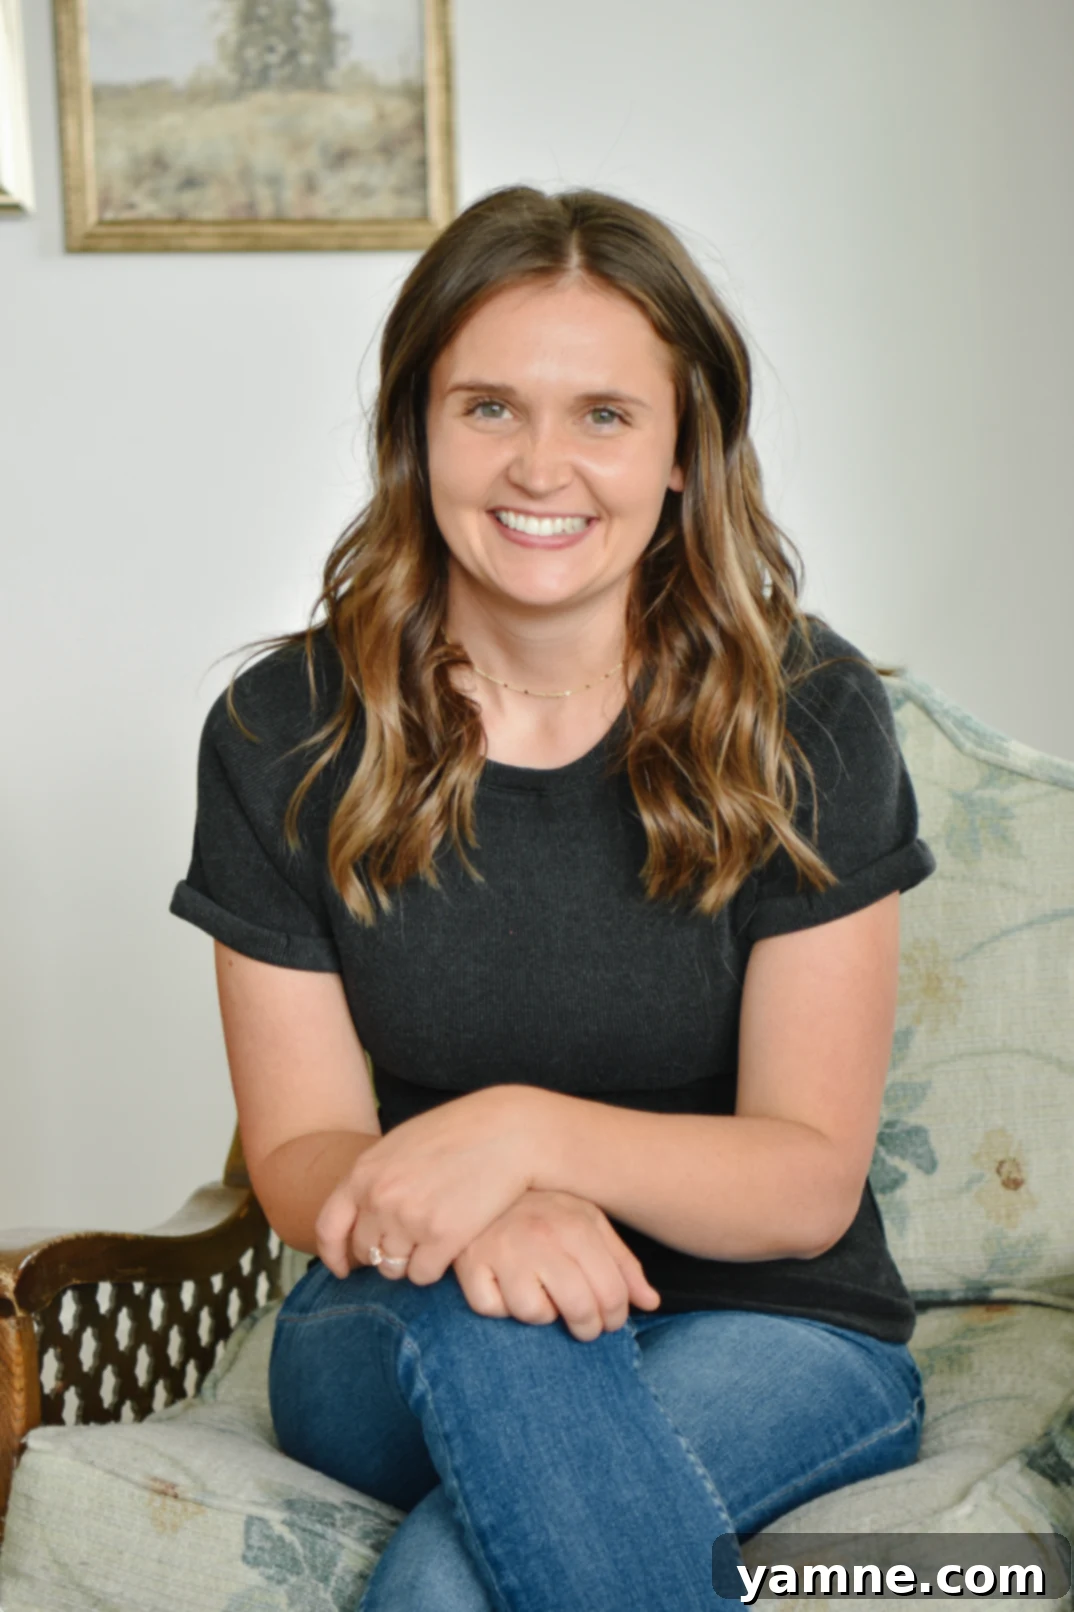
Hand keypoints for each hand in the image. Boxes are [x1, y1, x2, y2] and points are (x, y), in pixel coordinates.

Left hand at [314, 1085, 540, 1284]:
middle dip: (385, 1254)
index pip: (329, 1227)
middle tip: (414, 1242)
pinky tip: (452, 1245)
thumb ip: (376, 1178)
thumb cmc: (459, 1134)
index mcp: (364, 1172)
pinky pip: (423, 1274)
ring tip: (437, 1238)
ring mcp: (408, 1219)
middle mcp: (379, 1198)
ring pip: (394, 1269)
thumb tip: (362, 1215)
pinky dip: (435, 1268)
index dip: (334, 1254)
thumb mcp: (402, 1145)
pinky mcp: (441, 1237)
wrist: (507, 1132)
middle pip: (367, 1252)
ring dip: (412, 1262)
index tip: (345, 1269)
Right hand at [452, 1187, 661, 1341]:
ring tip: (540, 1295)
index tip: (610, 1320)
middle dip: (587, 1327)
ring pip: (533, 1313)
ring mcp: (502, 1250)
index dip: (616, 1316)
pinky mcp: (469, 1263)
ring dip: (540, 1314)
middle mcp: (541, 1236)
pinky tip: (504, 1287)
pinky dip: (499, 1306)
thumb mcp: (588, 1222)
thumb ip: (621, 1262)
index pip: (612, 1291)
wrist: (486, 1174)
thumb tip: (651, 1303)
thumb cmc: (543, 1206)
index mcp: (575, 1225)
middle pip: (578, 1307)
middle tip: (584, 1325)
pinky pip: (491, 1308)